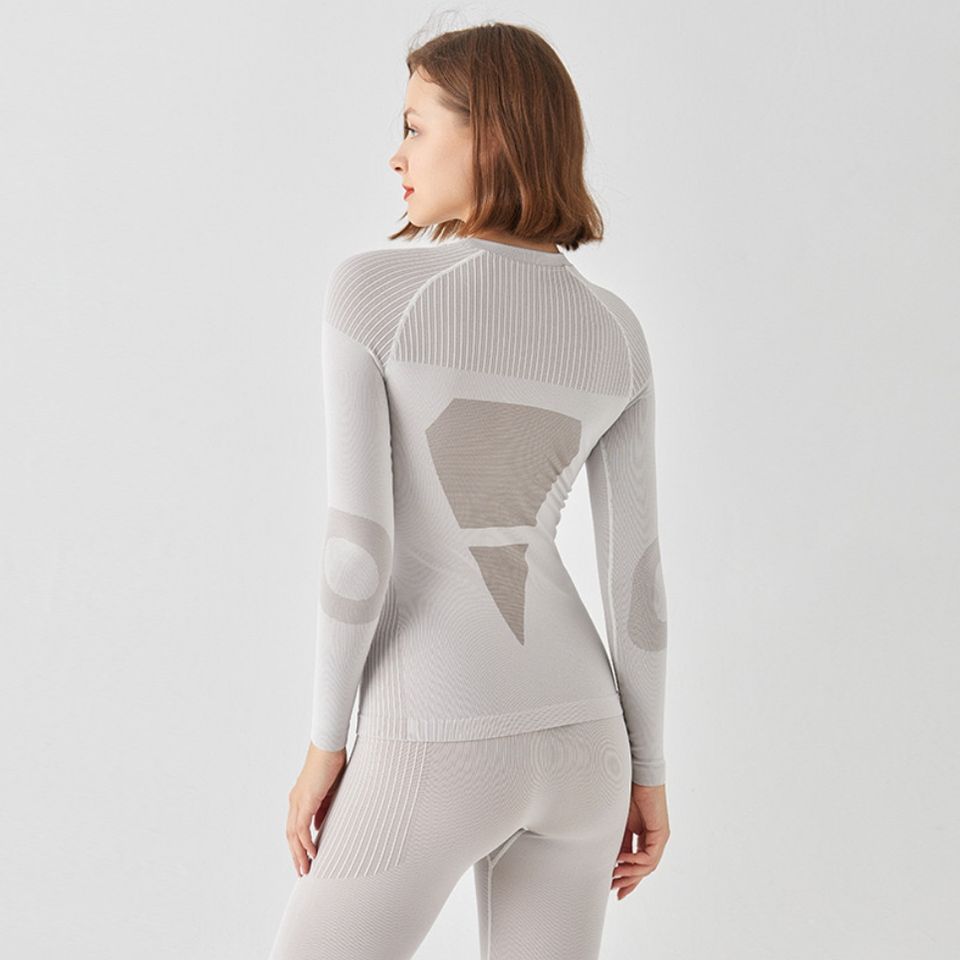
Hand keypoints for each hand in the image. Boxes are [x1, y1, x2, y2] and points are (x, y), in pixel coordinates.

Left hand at [285, 741, 347, 875]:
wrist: (329, 745)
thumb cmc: (332, 762)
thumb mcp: (329, 790)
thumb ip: (323, 808)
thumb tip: (319, 826)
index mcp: (300, 798)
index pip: (295, 827)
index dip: (298, 845)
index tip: (305, 859)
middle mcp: (295, 801)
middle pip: (290, 835)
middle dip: (296, 855)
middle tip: (302, 871)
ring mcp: (298, 801)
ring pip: (294, 835)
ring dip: (299, 853)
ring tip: (306, 868)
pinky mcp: (306, 800)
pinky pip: (302, 827)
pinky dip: (306, 842)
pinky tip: (312, 853)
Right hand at [611, 781, 668, 898]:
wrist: (637, 774)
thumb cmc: (626, 792)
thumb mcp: (619, 823)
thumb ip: (618, 841)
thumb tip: (609, 860)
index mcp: (643, 835)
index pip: (636, 862)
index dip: (626, 877)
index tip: (614, 889)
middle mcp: (654, 839)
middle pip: (643, 869)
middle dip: (629, 881)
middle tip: (615, 891)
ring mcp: (659, 837)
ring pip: (648, 866)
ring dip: (631, 873)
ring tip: (615, 875)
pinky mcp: (662, 833)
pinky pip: (650, 856)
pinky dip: (636, 861)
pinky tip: (622, 860)